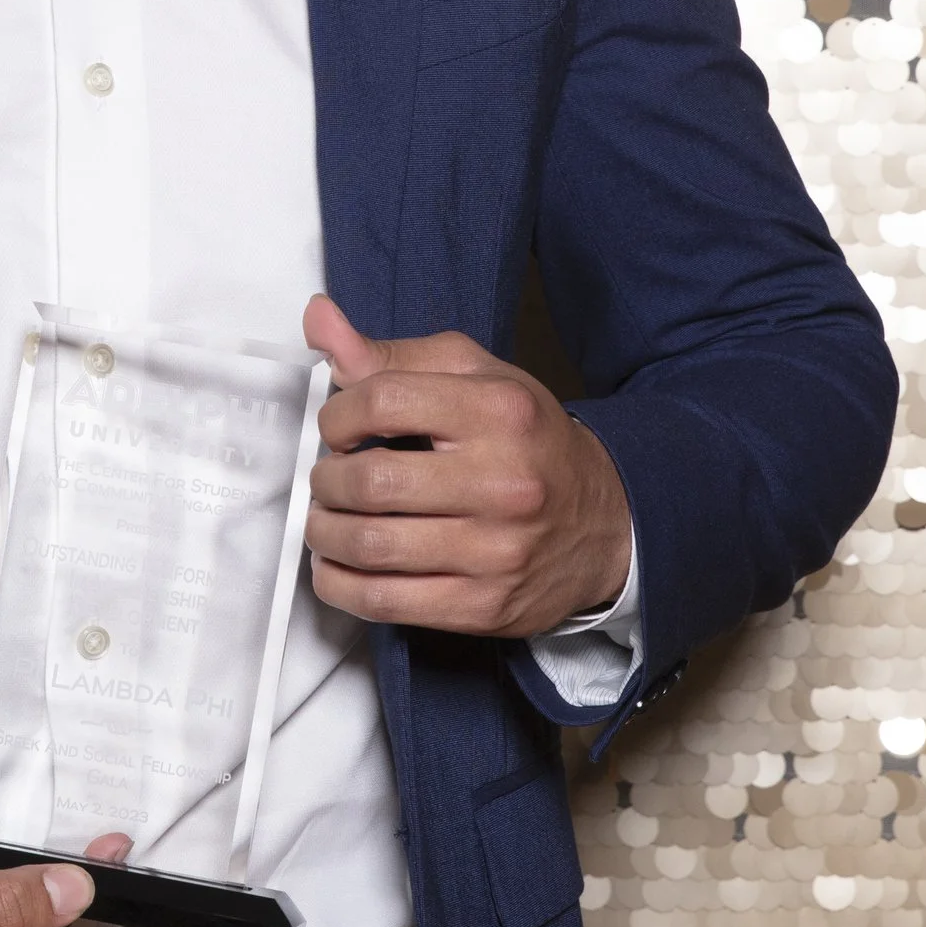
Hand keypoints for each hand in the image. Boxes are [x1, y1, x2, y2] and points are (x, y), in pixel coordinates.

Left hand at [302, 293, 631, 639]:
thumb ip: (391, 354)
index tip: (336, 428)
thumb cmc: (528, 442)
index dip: (337, 416)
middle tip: (328, 479)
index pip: (383, 401)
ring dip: (325, 533)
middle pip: (370, 481)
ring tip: (326, 521)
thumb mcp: (474, 377)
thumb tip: (319, 320)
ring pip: (370, 546)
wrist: (605, 523)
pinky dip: (340, 584)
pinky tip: (337, 566)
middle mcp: (503, 481)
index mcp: (499, 411)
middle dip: (325, 480)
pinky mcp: (484, 605)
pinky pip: (384, 601)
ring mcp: (496, 550)